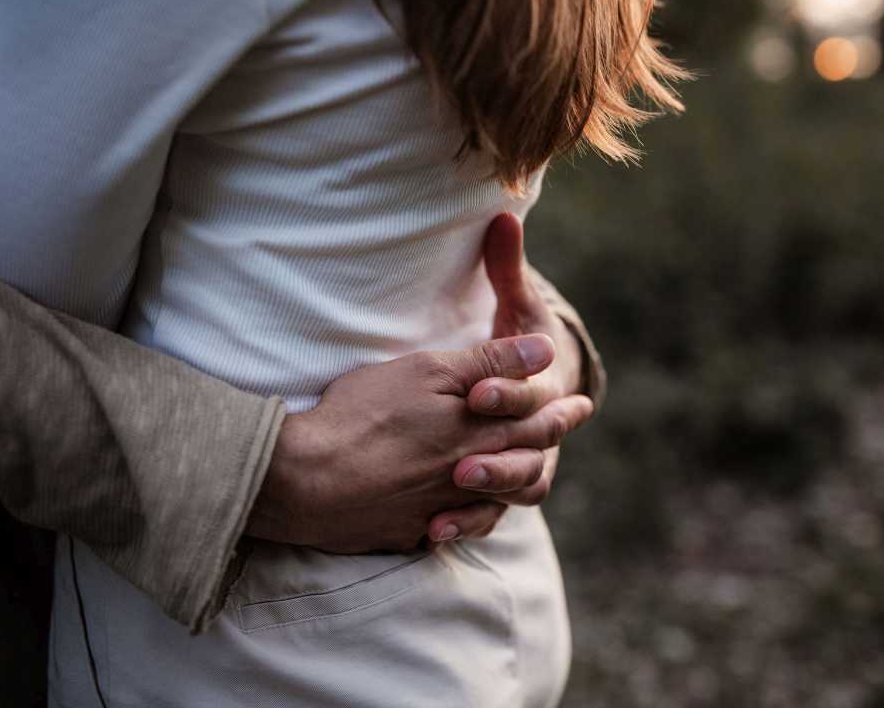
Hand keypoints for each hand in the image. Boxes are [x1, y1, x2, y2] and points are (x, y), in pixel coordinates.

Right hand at [246, 333, 592, 552]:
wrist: (302, 480)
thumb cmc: (363, 416)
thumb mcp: (429, 373)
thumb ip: (491, 364)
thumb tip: (544, 351)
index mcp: (478, 435)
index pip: (534, 421)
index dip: (559, 410)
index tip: (581, 404)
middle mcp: (468, 477)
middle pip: (522, 460)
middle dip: (549, 438)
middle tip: (570, 422)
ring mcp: (438, 510)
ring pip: (495, 501)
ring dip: (516, 482)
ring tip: (531, 471)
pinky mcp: (408, 533)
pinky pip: (452, 528)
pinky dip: (469, 518)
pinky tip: (466, 511)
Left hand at [426, 213, 588, 540]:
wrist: (536, 395)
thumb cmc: (519, 344)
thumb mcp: (516, 308)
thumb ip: (508, 270)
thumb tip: (503, 213)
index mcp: (545, 385)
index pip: (532, 393)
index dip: (507, 391)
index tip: (479, 390)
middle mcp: (539, 429)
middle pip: (530, 450)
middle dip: (500, 456)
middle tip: (463, 463)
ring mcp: (522, 464)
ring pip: (520, 488)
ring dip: (490, 492)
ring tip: (454, 493)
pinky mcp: (495, 493)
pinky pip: (491, 517)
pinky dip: (469, 524)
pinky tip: (434, 530)